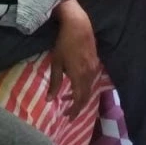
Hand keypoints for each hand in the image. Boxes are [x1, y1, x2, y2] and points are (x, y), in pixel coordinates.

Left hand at [47, 0, 99, 118]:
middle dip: (77, 106)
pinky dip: (83, 87)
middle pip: (86, 96)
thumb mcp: (56, 64)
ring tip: (67, 98)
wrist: (78, 25)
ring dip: (79, 96)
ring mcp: (94, 68)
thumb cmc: (64, 44)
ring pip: (89, 88)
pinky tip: (75, 84)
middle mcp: (90, 74)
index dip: (74, 111)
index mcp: (79, 76)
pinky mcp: (96, 62)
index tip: (68, 118)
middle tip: (67, 113)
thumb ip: (55, 83)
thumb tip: (49, 100)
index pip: (79, 100)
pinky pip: (91, 80)